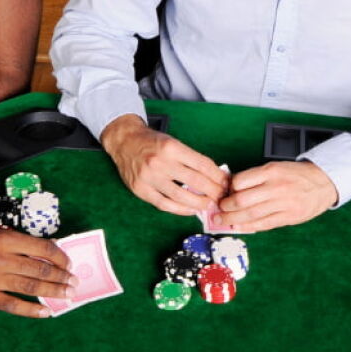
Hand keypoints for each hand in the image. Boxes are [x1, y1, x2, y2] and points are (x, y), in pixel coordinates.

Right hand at [0, 223, 76, 317]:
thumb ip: (17, 241)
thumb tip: (45, 251)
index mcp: (5, 239)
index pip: (42, 248)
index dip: (60, 257)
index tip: (69, 263)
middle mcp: (0, 259)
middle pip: (39, 269)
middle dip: (61, 276)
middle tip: (75, 282)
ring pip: (30, 287)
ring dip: (53, 291)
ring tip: (68, 295)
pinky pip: (11, 305)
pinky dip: (30, 310)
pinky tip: (45, 312)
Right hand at [101, 115, 228, 214]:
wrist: (124, 141)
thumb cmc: (152, 142)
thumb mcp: (173, 143)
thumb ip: (191, 158)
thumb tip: (214, 175)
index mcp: (172, 148)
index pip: (202, 164)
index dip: (217, 176)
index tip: (225, 182)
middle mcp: (161, 162)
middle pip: (195, 181)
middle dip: (213, 191)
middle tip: (221, 196)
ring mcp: (149, 178)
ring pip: (181, 196)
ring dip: (200, 203)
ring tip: (209, 205)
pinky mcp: (140, 190)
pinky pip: (164, 204)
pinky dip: (180, 209)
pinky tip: (191, 210)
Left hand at [214, 161, 337, 231]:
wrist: (324, 183)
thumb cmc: (297, 175)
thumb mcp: (277, 167)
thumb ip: (257, 177)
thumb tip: (233, 189)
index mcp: (272, 171)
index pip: (241, 181)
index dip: (228, 188)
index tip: (224, 191)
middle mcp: (276, 187)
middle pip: (242, 200)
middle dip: (226, 206)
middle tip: (219, 208)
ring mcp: (283, 203)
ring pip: (250, 214)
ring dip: (232, 219)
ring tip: (222, 220)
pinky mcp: (288, 217)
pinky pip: (263, 224)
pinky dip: (248, 227)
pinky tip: (238, 227)